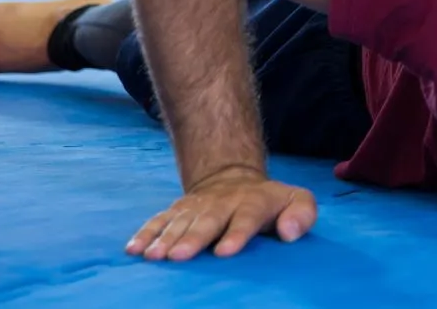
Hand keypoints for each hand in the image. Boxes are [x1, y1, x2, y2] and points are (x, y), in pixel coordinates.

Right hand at [126, 167, 315, 261]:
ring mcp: (197, 206)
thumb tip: (290, 232)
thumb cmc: (270, 203)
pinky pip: (159, 221)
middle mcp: (222, 203)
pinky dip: (146, 234)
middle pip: (207, 221)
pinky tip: (133, 250)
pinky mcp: (177, 211)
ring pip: (179, 222)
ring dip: (165, 239)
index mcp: (254, 202)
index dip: (236, 233)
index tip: (225, 252)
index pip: (246, 217)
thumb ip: (302, 213)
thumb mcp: (296, 200)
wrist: (234, 180)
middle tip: (178, 256)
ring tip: (153, 256)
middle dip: (193, 238)